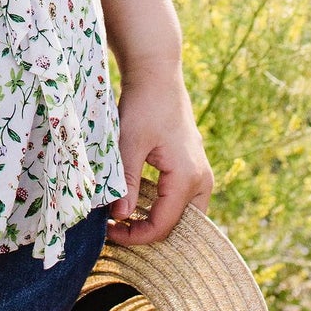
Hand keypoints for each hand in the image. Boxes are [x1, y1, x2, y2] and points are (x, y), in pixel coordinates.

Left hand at [106, 60, 213, 247]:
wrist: (157, 74)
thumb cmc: (143, 105)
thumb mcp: (129, 144)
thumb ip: (127, 183)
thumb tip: (120, 216)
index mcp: (187, 178)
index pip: (163, 226)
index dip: (135, 236)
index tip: (109, 231)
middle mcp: (201, 180)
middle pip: (177, 226)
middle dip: (147, 233)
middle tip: (117, 229)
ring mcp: (200, 173)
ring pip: (182, 215)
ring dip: (155, 220)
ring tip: (124, 218)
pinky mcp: (193, 166)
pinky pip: (181, 199)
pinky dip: (161, 207)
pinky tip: (137, 202)